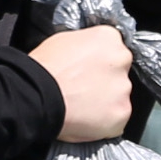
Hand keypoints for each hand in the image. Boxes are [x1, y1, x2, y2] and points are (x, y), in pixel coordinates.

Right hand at [31, 24, 135, 141]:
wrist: (36, 96)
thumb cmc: (43, 69)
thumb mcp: (63, 41)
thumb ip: (84, 46)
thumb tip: (86, 55)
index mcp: (108, 38)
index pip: (113, 49)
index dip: (99, 62)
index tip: (90, 70)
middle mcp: (121, 59)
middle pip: (118, 72)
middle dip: (105, 81)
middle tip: (84, 90)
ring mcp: (124, 88)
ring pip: (119, 96)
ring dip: (106, 102)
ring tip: (81, 106)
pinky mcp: (122, 112)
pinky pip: (117, 118)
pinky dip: (104, 122)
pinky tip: (85, 119)